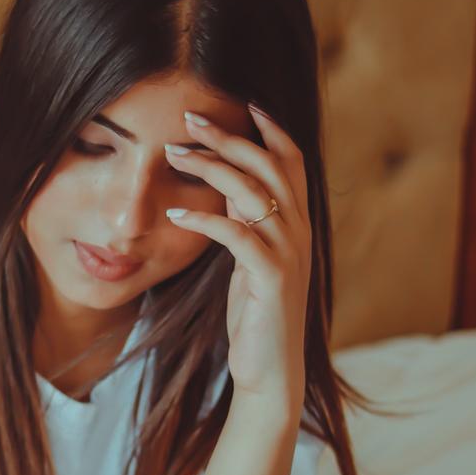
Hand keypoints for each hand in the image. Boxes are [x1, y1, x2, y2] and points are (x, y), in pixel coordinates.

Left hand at [164, 104, 310, 408]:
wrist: (270, 371)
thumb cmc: (254, 316)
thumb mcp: (250, 260)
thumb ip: (245, 221)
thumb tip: (225, 184)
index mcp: (297, 224)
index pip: (291, 161)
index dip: (270, 129)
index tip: (241, 103)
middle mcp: (299, 232)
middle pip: (270, 165)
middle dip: (230, 137)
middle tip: (190, 118)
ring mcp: (289, 254)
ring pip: (254, 192)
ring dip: (211, 167)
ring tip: (176, 153)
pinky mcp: (271, 278)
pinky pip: (236, 235)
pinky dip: (205, 218)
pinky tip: (176, 210)